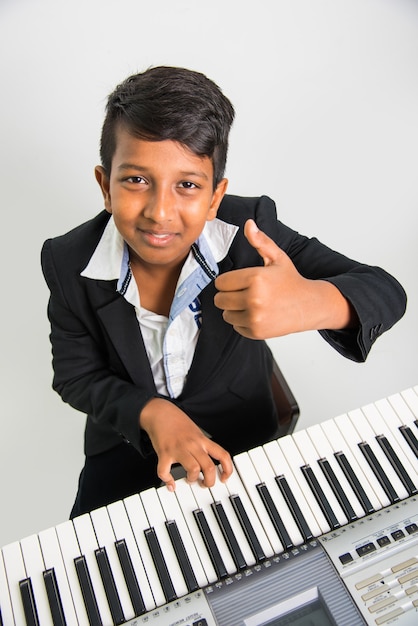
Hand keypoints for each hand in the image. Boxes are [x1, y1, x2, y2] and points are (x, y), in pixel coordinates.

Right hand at [139, 398, 232, 490]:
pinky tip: (170, 483)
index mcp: (202, 440)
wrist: (160, 412)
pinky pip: (165, 471)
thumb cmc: (177, 421)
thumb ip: (201, 444)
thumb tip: (206, 460)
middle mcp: (192, 445)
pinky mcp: (164, 453)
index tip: (224, 478)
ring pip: (193, 469)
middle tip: (205, 484)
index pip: (222, 455)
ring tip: (189, 479)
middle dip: (210, 482)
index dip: (227, 469)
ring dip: (192, 479)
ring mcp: (178, 449)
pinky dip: (168, 481)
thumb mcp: (195, 430)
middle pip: (209, 467)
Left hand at [214, 219, 354, 338]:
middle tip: (243, 293)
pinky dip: (242, 322)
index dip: (227, 282)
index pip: (221, 283)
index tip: (238, 282)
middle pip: (220, 300)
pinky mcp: (257, 332)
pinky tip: (257, 314)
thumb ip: (260, 241)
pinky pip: (236, 327)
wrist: (309, 306)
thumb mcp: (277, 258)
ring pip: (226, 315)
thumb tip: (248, 224)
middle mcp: (254, 299)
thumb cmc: (291, 281)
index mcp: (256, 278)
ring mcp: (255, 317)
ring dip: (234, 310)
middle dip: (228, 296)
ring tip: (251, 304)